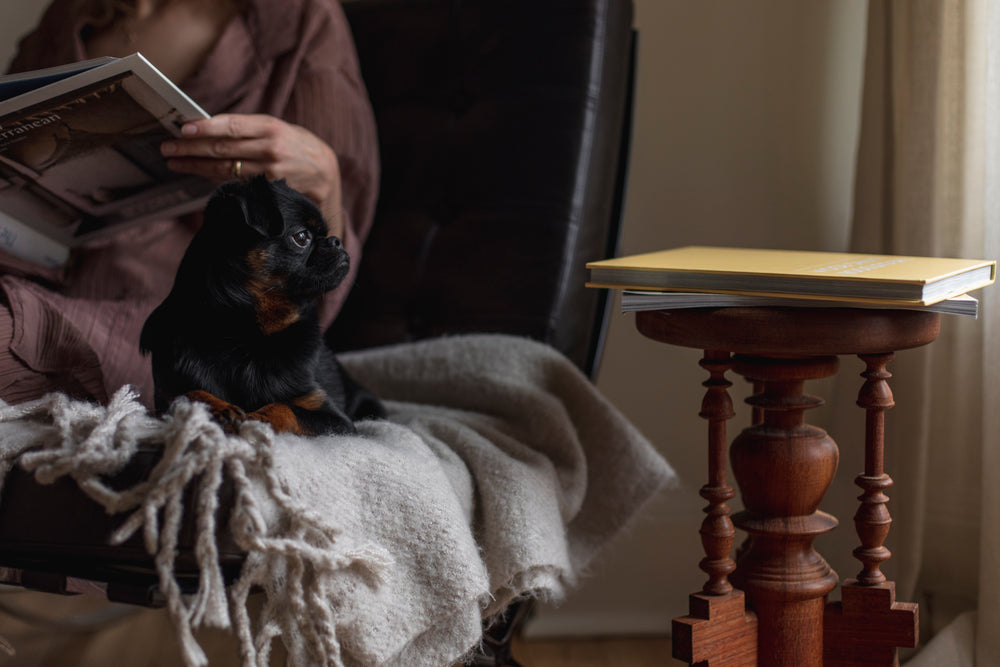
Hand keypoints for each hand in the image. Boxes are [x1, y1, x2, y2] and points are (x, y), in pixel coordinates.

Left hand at [161, 114, 343, 235]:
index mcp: (271, 128)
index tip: (182, 128)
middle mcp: (270, 150)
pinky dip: (213, 178)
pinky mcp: (267, 191)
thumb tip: (209, 129)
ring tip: (174, 162)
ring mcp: (268, 173)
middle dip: (190, 148)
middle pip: (222, 149)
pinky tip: (198, 174)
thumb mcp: (279, 129)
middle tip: (167, 147)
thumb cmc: (298, 146)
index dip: (205, 128)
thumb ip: (249, 129)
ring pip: (224, 169)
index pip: (232, 126)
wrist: (325, 175)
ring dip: (195, 166)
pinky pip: (234, 183)